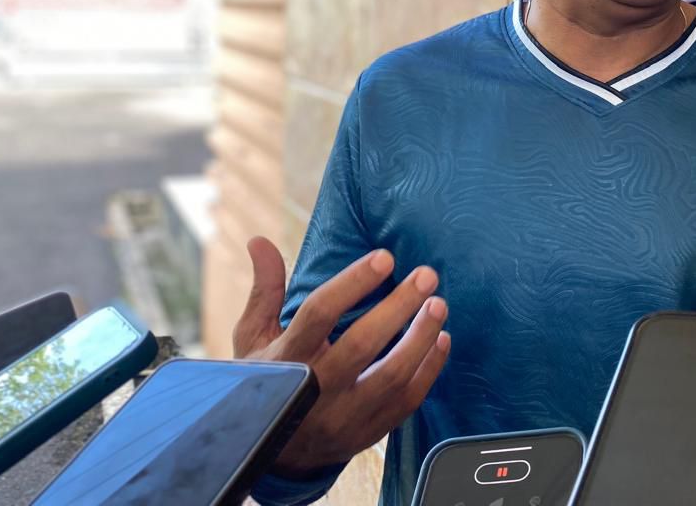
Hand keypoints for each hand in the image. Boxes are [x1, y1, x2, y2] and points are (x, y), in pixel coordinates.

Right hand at [233, 236, 449, 475]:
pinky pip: (406, 402)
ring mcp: (343, 416)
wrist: (274, 455)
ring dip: (420, 339)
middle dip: (398, 307)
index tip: (385, 257)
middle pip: (362, 345)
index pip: (320, 314)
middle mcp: (315, 390)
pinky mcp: (367, 433)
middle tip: (427, 276)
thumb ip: (265, 291)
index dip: (353, 284)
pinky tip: (441, 339)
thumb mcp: (254, 339)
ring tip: (439, 305)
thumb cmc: (268, 381)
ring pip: (390, 377)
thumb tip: (259, 240)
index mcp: (287, 359)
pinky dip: (428, 370)